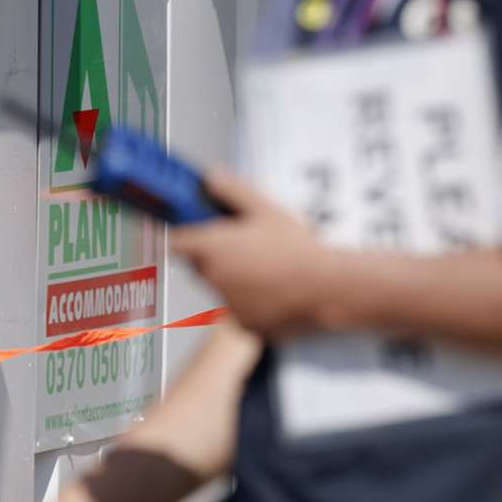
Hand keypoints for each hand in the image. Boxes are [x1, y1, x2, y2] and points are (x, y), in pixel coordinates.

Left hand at [171, 170, 339, 339]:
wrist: (328, 287)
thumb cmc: (297, 249)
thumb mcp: (265, 209)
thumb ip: (232, 191)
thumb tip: (211, 176)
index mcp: (213, 248)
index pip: (174, 244)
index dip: (178, 237)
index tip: (186, 234)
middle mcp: (215, 278)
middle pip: (198, 266)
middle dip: (212, 256)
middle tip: (243, 247)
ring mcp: (229, 305)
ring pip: (221, 288)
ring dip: (233, 279)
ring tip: (267, 268)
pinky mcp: (245, 325)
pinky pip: (240, 310)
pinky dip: (251, 301)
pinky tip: (276, 289)